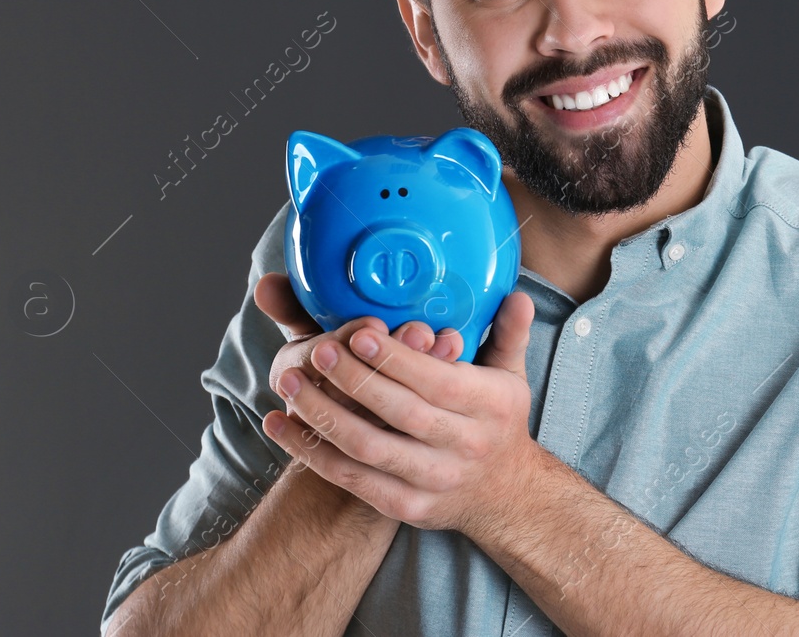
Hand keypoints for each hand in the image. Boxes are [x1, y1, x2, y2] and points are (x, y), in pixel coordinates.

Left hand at [260, 289, 540, 538]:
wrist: (504, 496)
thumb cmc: (497, 422)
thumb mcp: (511, 376)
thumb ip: (509, 333)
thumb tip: (517, 293)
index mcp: (491, 405)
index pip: (439, 380)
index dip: (397, 359)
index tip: (359, 333)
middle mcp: (464, 444)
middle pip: (401, 413)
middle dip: (354, 380)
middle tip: (317, 350)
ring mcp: (434, 479)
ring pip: (370, 448)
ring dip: (323, 415)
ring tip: (290, 383)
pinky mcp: (405, 506)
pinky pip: (351, 479)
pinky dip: (311, 452)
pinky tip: (281, 424)